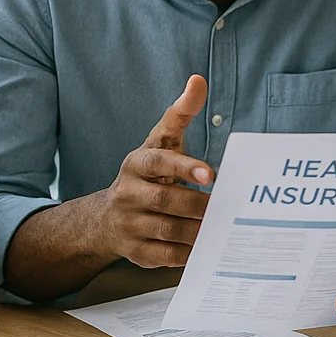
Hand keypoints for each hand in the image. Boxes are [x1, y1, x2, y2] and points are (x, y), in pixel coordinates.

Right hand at [97, 75, 213, 268]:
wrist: (106, 217)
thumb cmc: (147, 174)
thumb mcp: (159, 143)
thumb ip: (179, 114)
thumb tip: (198, 80)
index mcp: (137, 164)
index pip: (159, 163)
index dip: (184, 167)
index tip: (210, 174)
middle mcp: (128, 193)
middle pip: (168, 201)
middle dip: (200, 205)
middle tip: (228, 207)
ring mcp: (129, 224)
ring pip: (169, 230)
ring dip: (198, 230)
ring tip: (222, 226)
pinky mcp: (135, 252)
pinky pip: (166, 256)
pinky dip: (189, 253)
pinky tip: (207, 247)